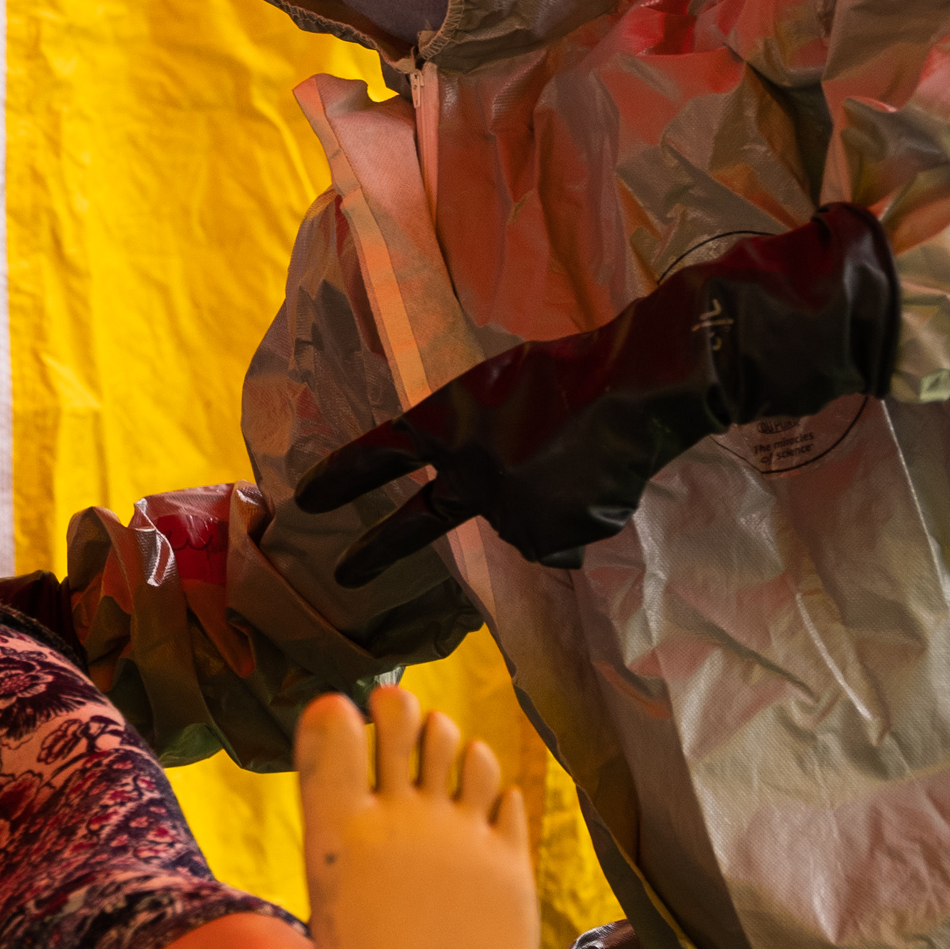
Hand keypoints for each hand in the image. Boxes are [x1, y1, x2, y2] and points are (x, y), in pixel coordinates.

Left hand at [294, 203, 899, 581]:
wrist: (642, 383)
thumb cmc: (575, 371)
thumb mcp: (502, 385)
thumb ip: (475, 437)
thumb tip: (492, 502)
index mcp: (449, 418)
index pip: (383, 453)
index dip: (345, 477)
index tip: (307, 502)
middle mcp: (467, 467)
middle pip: (421, 522)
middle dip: (378, 551)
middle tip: (343, 577)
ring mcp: (507, 504)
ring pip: (516, 526)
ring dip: (547, 504)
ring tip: (581, 460)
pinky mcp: (549, 531)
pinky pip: (556, 538)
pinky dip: (579, 517)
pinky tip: (600, 481)